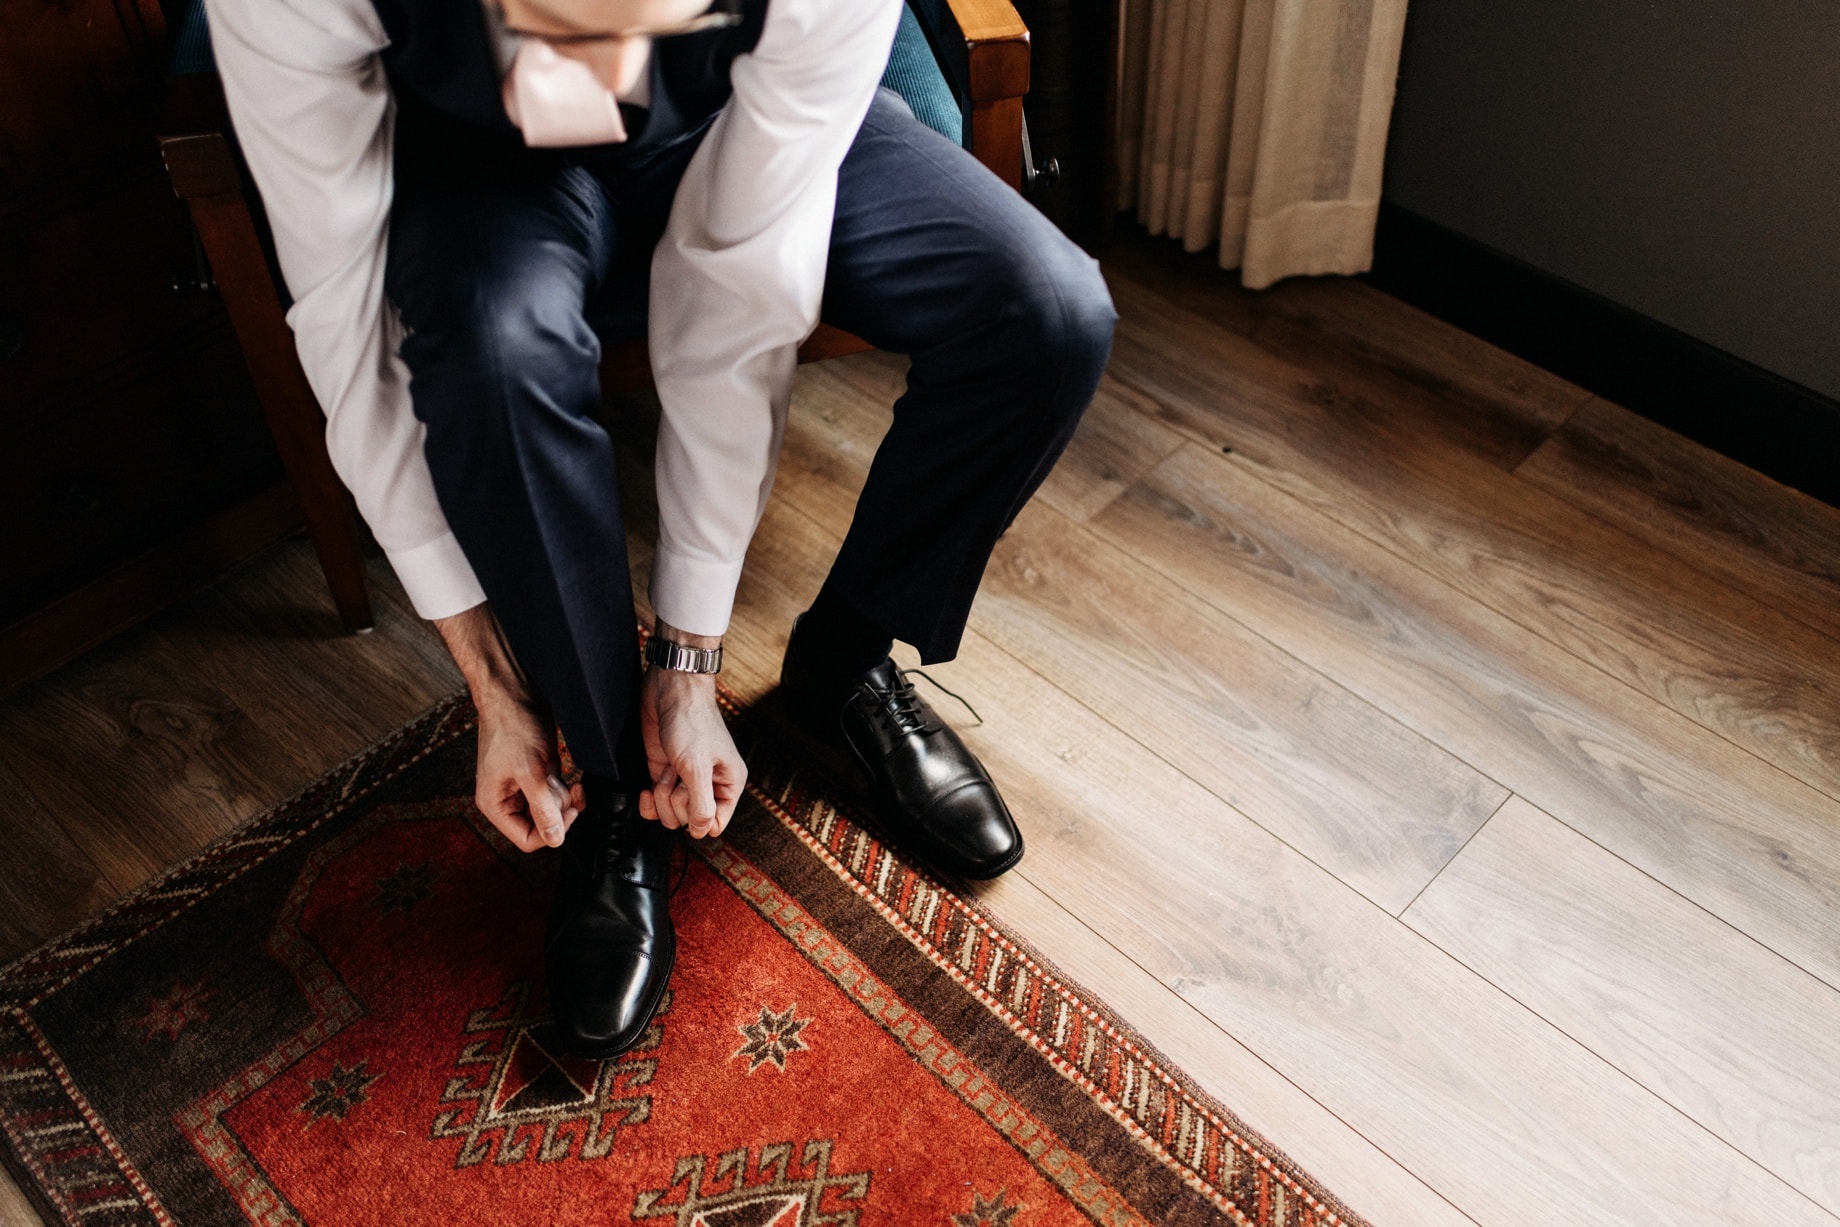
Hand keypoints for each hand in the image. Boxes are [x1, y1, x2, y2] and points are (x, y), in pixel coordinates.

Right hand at [473, 690, 583, 850]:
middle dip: (558, 809)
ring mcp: (524, 786)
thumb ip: (542, 808)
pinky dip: (564, 785)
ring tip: (555, 770)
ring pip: (552, 809)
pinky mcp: (538, 774)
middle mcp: (507, 799)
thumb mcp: (530, 771)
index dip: (552, 831)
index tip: (569, 811)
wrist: (515, 693)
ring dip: (561, 795)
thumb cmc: (512, 726)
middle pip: (542, 825)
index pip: (527, 839)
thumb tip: (554, 839)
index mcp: (495, 805)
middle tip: (566, 788)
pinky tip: (560, 766)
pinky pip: (556, 793)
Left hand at [638, 625, 745, 838]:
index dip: (699, 820)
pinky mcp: (665, 773)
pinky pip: (656, 803)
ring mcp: (685, 780)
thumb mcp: (697, 766)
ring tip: (668, 772)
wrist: (670, 690)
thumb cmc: (692, 721)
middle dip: (678, 802)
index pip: (716, 823)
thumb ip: (701, 804)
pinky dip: (649, 801)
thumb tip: (701, 832)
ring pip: (671, 813)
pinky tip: (648, 789)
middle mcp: (709, 784)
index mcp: (729, 783)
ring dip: (663, 797)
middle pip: (690, 820)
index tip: (690, 800)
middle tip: (680, 777)